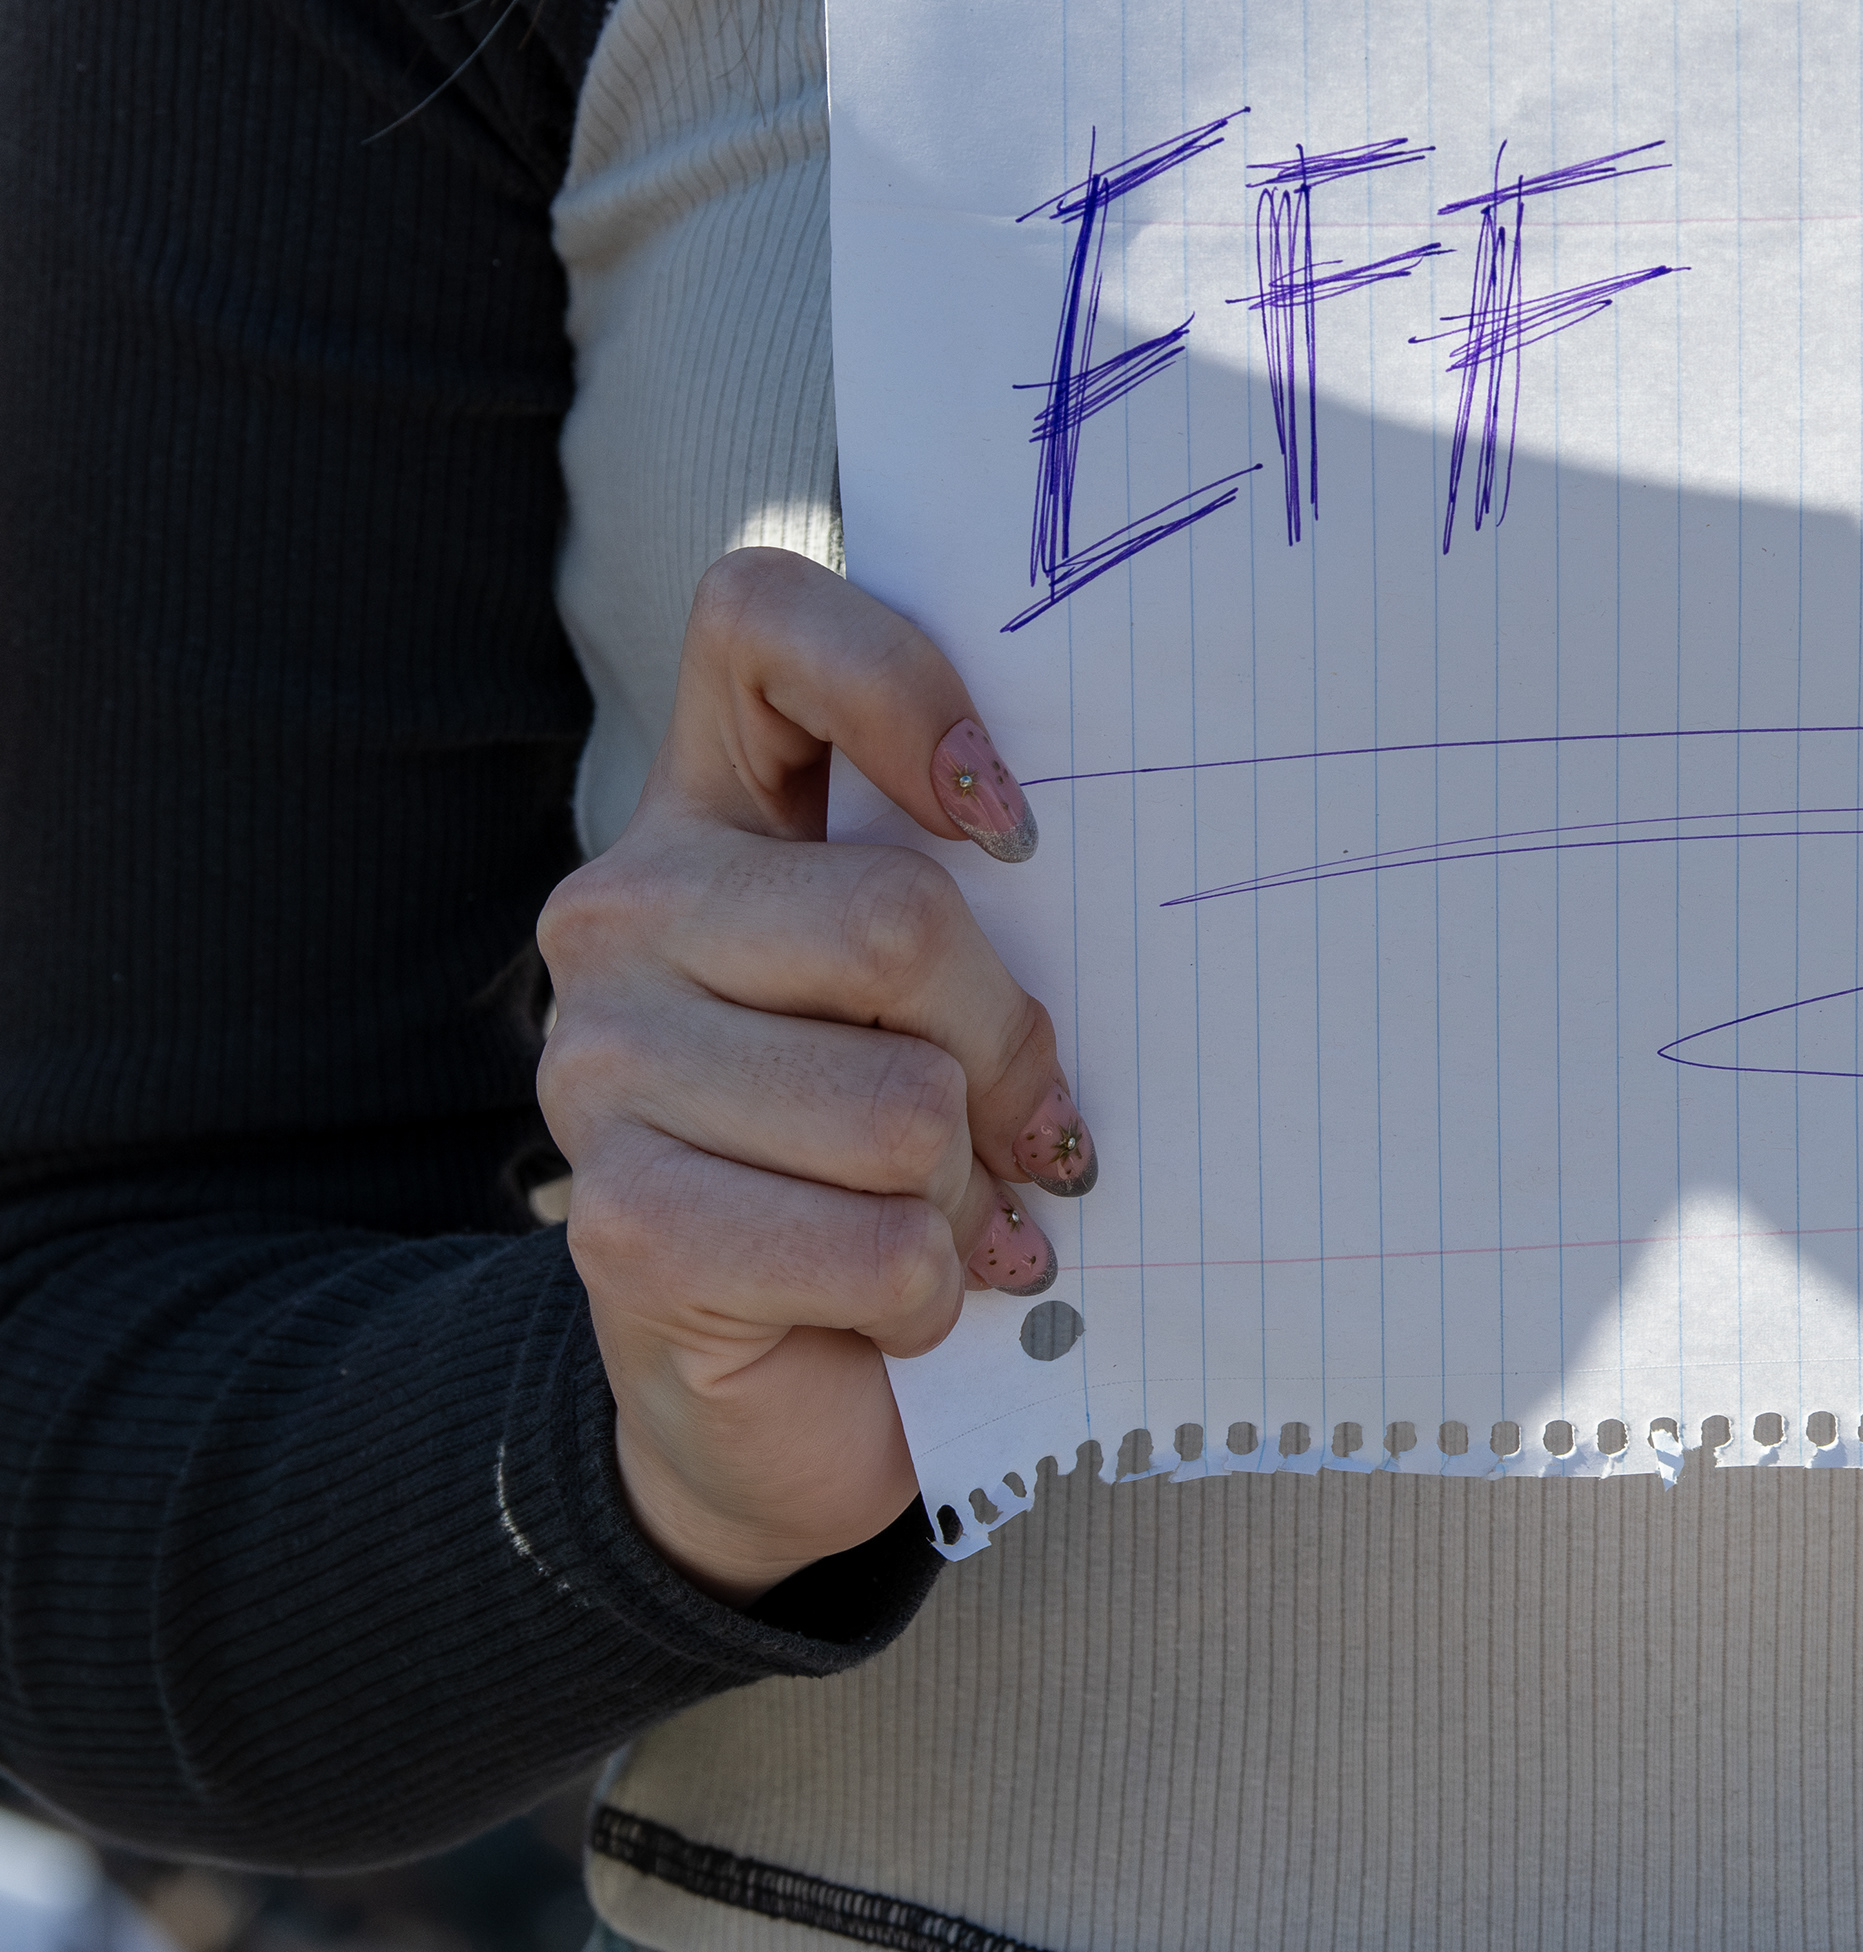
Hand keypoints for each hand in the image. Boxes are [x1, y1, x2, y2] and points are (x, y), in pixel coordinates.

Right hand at [535, 549, 1095, 1604]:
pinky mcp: (619, 1226)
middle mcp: (622, 913)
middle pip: (896, 918)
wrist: (785, 1392)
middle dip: (1008, 1049)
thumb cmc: (901, 1160)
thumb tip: (1112, 886)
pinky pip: (873, 1245)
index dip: (902, 684)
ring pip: (900, 1105)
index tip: (1011, 823)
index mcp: (710, 814)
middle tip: (1034, 1129)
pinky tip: (904, 1302)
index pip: (761, 621)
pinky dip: (930, 1292)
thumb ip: (988, 906)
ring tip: (956, 1222)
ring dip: (971, 1194)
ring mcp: (599, 1067)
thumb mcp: (954, 1001)